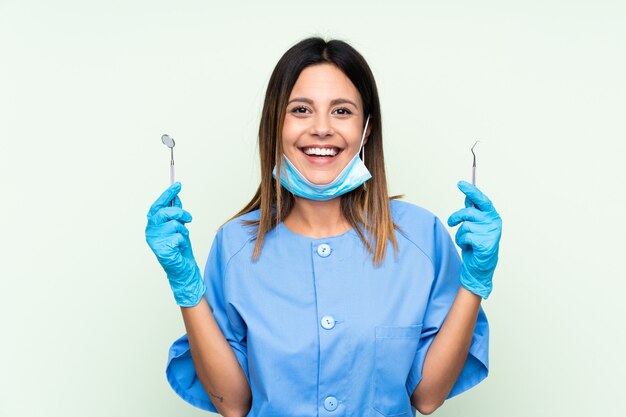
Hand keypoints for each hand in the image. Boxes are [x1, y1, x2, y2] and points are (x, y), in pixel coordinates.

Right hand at [145, 182, 205, 306]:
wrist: (182, 267)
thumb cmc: (179, 247)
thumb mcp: (179, 226)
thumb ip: (176, 212)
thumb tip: (176, 196)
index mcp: (152, 224)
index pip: (157, 205)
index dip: (167, 194)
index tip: (178, 185)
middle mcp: (150, 231)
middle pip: (166, 212)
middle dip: (180, 213)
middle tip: (189, 218)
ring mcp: (154, 241)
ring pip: (174, 224)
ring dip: (183, 231)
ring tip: (182, 238)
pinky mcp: (162, 250)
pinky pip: (178, 237)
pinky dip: (183, 241)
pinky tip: (179, 248)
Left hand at [447, 181, 501, 299]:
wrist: (479, 266)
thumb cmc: (476, 244)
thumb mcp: (475, 225)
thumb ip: (473, 211)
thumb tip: (468, 194)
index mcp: (492, 216)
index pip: (481, 199)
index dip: (471, 190)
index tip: (460, 183)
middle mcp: (494, 223)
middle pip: (469, 212)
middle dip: (456, 217)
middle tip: (452, 222)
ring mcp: (491, 233)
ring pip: (465, 225)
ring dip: (460, 234)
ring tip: (466, 240)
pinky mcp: (485, 244)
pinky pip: (465, 236)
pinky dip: (462, 242)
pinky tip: (469, 247)